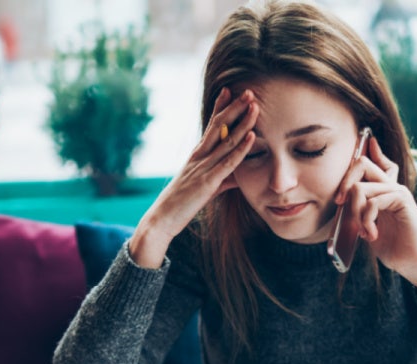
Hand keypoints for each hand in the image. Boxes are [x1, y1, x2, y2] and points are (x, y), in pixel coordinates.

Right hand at [129, 88, 258, 267]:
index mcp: (197, 155)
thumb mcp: (206, 188)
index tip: (229, 90)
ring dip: (242, 122)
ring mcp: (203, 167)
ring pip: (226, 140)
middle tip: (248, 91)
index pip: (210, 126)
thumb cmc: (182, 204)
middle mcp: (199, 156)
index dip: (220, 107)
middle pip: (219, 126)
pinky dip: (240, 148)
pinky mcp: (208, 182)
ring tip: (254, 106)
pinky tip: (251, 136)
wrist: (162, 219)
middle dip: (234, 107)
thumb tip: (239, 176)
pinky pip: (227, 162)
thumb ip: (224, 179)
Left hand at [335, 137, 416, 294]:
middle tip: (340, 204)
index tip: (366, 142)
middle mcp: (390, 186)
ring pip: (360, 188)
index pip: (375, 162)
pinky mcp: (402, 199)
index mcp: (383, 190)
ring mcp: (397, 191)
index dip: (367, 150)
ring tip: (363, 232)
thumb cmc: (391, 246)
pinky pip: (373, 202)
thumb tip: (342, 200)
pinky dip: (367, 221)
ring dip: (355, 214)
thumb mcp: (367, 225)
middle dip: (344, 183)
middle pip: (362, 164)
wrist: (412, 261)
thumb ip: (358, 210)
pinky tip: (372, 235)